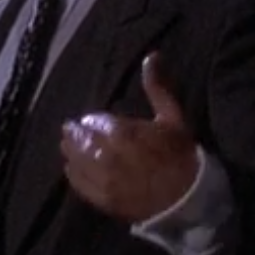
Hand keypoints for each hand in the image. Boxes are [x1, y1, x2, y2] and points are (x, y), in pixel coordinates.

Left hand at [60, 52, 199, 221]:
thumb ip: (157, 87)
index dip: (92, 120)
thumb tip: (152, 55)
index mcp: (123, 132)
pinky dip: (73, 174)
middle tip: (69, 129)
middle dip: (75, 133)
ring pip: (76, 160)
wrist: (186, 198)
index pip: (94, 121)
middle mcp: (106, 154)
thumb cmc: (180, 155)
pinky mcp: (101, 198)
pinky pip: (79, 184)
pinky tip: (72, 168)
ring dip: (70, 151)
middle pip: (80, 140)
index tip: (91, 120)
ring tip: (67, 145)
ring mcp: (102, 179)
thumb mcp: (172, 117)